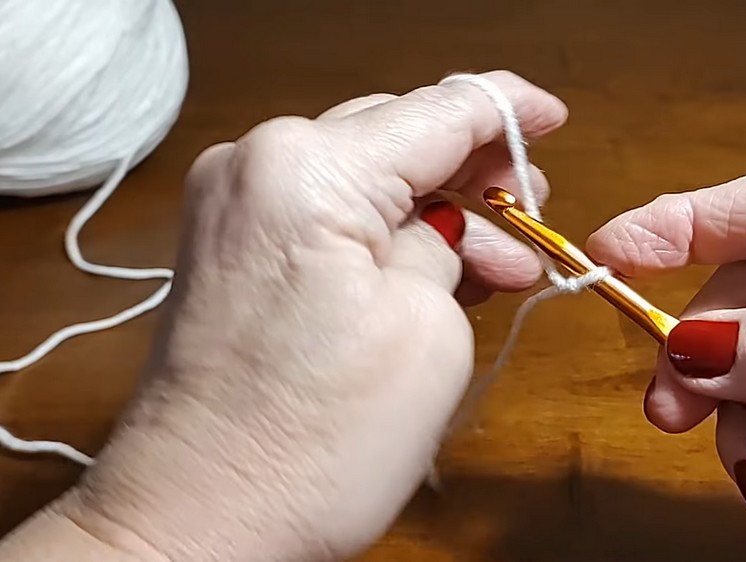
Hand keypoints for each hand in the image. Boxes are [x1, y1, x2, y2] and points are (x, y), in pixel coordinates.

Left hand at [0, 71, 567, 561]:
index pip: (434, 111)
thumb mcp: (429, 331)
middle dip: (472, 175)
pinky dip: (384, 239)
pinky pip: (326, 220)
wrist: (196, 525)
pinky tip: (437, 272)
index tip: (549, 116)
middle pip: (394, 140)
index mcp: (306, 170)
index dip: (505, 112)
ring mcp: (232, 211)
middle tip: (530, 216)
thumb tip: (445, 227)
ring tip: (499, 268)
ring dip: (434, 216)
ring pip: (362, 184)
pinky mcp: (229, 255)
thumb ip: (448, 247)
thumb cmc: (306, 449)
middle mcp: (254, 169)